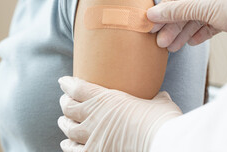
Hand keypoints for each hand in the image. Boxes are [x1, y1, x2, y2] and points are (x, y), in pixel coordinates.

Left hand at [57, 76, 181, 151]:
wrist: (161, 143)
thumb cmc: (161, 121)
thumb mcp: (160, 103)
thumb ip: (156, 99)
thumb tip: (162, 96)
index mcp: (107, 99)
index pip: (78, 88)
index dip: (68, 84)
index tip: (64, 82)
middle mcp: (94, 116)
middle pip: (69, 108)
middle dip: (65, 103)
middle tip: (65, 101)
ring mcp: (92, 137)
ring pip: (68, 128)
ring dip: (64, 123)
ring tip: (63, 121)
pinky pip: (73, 150)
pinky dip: (68, 145)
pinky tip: (66, 143)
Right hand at [148, 0, 226, 49]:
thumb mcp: (204, 7)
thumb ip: (177, 11)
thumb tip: (152, 14)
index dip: (164, 8)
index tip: (151, 23)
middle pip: (186, 7)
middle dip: (173, 25)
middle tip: (160, 41)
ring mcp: (223, 5)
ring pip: (196, 19)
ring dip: (182, 33)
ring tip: (171, 47)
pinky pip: (207, 27)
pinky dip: (198, 35)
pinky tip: (190, 43)